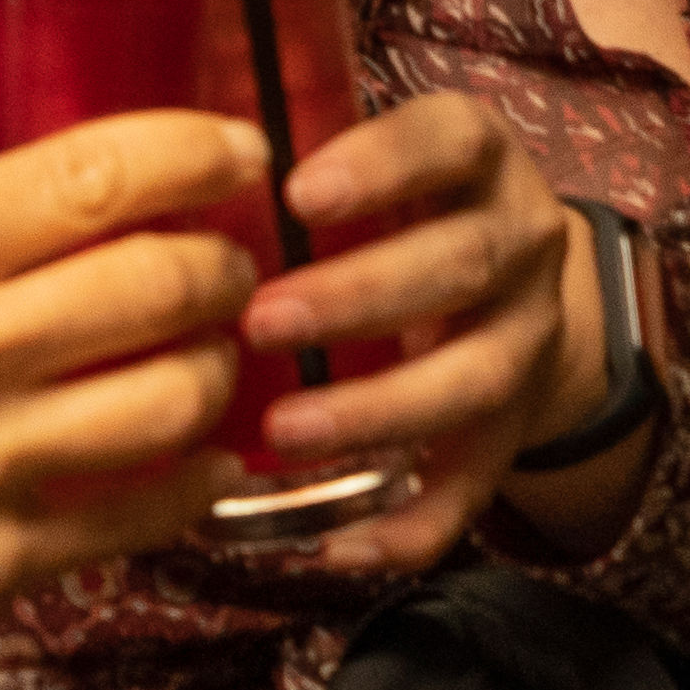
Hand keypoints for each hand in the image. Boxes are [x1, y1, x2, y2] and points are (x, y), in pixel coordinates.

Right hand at [0, 110, 264, 689]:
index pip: (92, 175)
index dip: (196, 150)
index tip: (236, 151)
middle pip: (162, 281)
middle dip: (223, 264)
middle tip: (225, 263)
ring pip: (177, 397)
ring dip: (217, 368)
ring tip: (207, 356)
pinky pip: (147, 512)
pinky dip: (196, 480)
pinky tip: (195, 463)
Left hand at [229, 86, 612, 567]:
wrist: (511, 285)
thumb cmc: (396, 207)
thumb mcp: (370, 154)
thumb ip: (291, 148)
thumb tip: (164, 144)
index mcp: (476, 160)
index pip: (449, 142)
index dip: (381, 166)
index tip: (296, 194)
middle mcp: (519, 242)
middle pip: (461, 265)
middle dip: (361, 297)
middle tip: (262, 322)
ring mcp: (526, 338)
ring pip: (473, 378)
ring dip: (380, 411)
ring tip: (287, 433)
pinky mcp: (515, 427)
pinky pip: (474, 485)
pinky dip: (410, 524)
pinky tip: (334, 547)